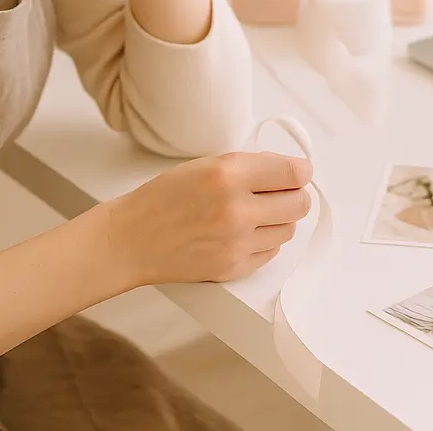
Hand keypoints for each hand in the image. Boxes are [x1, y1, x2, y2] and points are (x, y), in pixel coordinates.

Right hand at [103, 150, 313, 287]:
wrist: (131, 240)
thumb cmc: (164, 198)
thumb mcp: (206, 164)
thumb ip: (250, 166)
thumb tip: (292, 171)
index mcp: (228, 174)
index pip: (293, 173)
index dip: (301, 171)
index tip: (298, 172)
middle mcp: (236, 209)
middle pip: (299, 203)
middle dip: (293, 195)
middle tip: (279, 193)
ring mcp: (237, 243)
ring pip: (288, 230)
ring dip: (278, 220)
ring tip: (254, 214)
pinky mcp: (234, 268)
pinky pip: (271, 252)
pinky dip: (264, 241)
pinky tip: (242, 233)